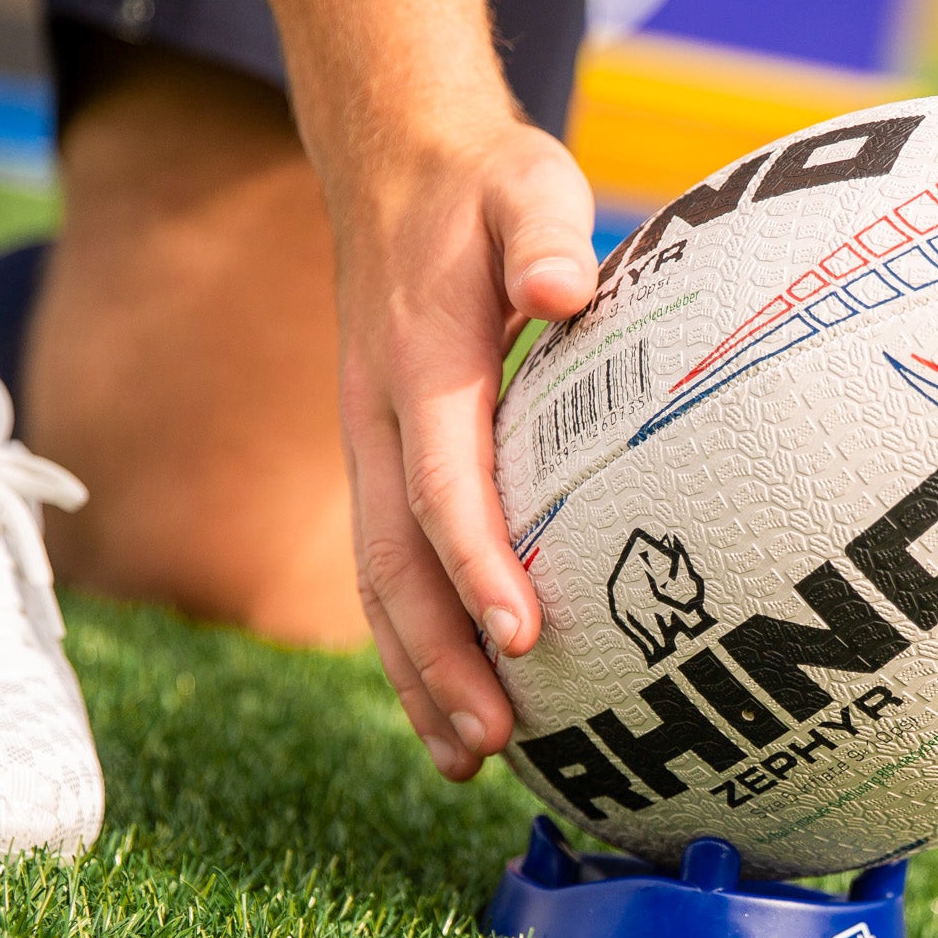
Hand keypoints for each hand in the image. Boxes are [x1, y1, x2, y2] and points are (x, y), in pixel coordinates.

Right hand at [334, 117, 595, 778]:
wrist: (393, 174)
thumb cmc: (482, 190)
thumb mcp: (525, 184)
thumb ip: (544, 234)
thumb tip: (563, 289)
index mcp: (417, 366)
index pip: (443, 483)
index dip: (479, 562)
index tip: (525, 635)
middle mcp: (380, 424)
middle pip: (396, 563)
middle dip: (441, 658)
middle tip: (496, 743)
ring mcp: (374, 453)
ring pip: (380, 585)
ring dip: (420, 676)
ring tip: (471, 763)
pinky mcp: (387, 471)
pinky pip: (389, 573)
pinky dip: (415, 647)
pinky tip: (454, 714)